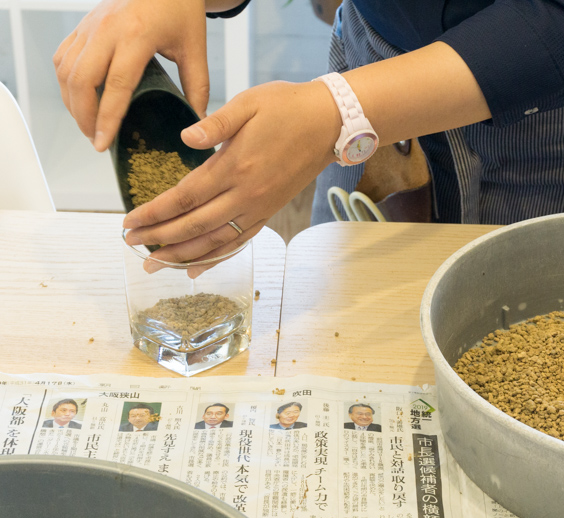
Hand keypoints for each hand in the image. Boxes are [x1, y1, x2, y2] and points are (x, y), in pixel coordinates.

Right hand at [53, 0, 209, 151]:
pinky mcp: (83, 25)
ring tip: (88, 125)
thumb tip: (198, 120)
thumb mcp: (195, 49)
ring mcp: (90, 26)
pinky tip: (79, 99)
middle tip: (95, 140)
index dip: (106, 118)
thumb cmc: (181, 9)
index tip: (102, 143)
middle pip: (81, 81)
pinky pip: (63, 58)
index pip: (115, 85)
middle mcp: (107, 29)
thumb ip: (197, 86)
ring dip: (72, 103)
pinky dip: (66, 83)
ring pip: (66, 71)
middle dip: (84, 117)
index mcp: (137, 36)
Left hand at [123, 80, 339, 275]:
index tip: (129, 222)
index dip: (154, 213)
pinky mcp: (270, 212)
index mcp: (235, 166)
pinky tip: (197, 266)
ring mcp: (260, 207)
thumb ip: (215, 123)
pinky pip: (240, 242)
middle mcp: (246, 194)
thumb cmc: (288, 107)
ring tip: (155, 265)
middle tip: (130, 245)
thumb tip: (185, 138)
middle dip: (159, 238)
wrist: (331, 123)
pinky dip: (216, 257)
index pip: (185, 197)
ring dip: (183, 256)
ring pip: (216, 241)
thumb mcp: (249, 103)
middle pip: (195, 226)